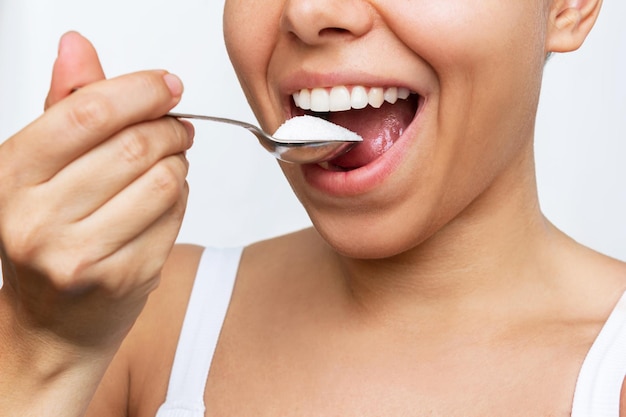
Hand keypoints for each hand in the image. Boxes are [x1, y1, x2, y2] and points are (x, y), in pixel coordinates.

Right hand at [0, 32, 192, 349]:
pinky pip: (176, 216)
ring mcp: (82, 254)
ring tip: (168, 164)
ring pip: (164, 181)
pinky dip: (180, 199)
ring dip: (178, 164)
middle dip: (170, 127)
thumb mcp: (41, 169)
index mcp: (11, 177)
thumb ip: (65, 106)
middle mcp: (38, 218)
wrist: (53, 324)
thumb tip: (78, 46)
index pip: (87, 114)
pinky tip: (162, 202)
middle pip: (135, 146)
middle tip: (177, 127)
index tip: (167, 85)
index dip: (139, 91)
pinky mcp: (124, 277)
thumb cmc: (49, 236)